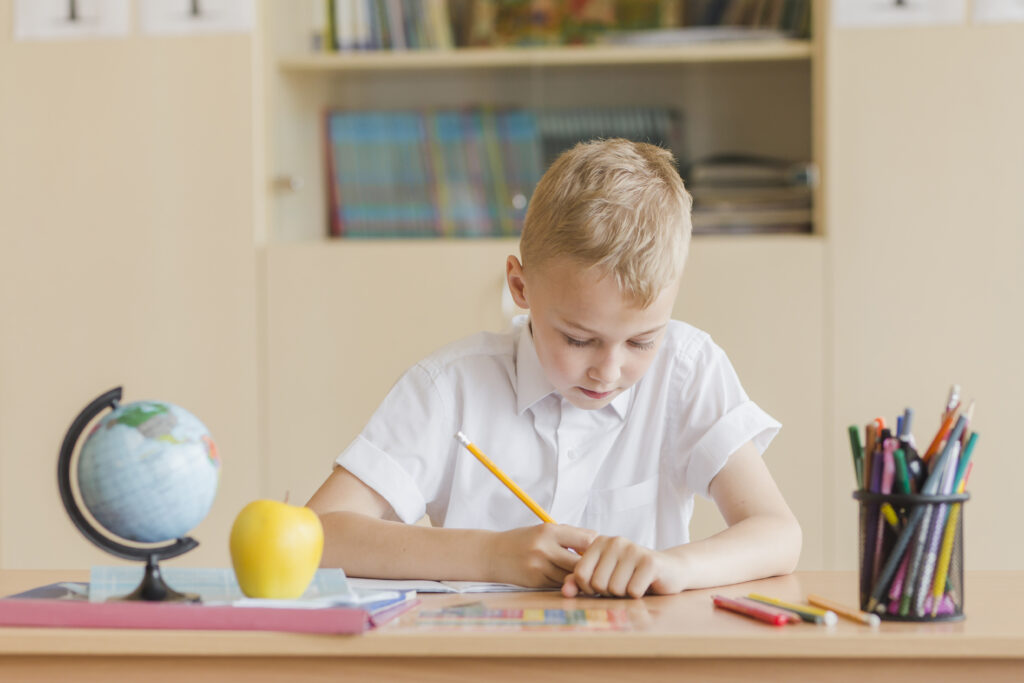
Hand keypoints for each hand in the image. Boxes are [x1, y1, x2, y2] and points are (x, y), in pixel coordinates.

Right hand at [487, 524, 595, 587]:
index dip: (595, 546)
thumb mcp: (543, 530)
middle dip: (590, 565)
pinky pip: (560, 584)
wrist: (492, 554)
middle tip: (595, 566)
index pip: (586, 540)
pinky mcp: (536, 582)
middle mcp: (544, 549)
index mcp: (548, 531)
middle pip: (581, 562)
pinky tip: (563, 577)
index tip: (596, 549)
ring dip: (578, 576)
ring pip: (571, 576)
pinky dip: (565, 582)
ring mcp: (539, 567)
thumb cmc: (523, 540)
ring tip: (580, 573)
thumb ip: (569, 535)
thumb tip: (598, 542)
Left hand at [562, 535, 684, 597]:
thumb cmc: (630, 575)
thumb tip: (565, 592)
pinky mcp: (650, 562)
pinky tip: (645, 584)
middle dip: (609, 592)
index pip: (580, 574)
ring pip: (615, 589)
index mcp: (599, 542)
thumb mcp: (603, 577)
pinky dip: (638, 595)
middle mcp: (615, 541)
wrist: (669, 570)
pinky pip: (633, 591)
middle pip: (597, 583)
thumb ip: (580, 582)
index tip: (603, 583)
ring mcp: (633, 550)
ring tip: (633, 582)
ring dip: (624, 594)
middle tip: (622, 583)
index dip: (589, 588)